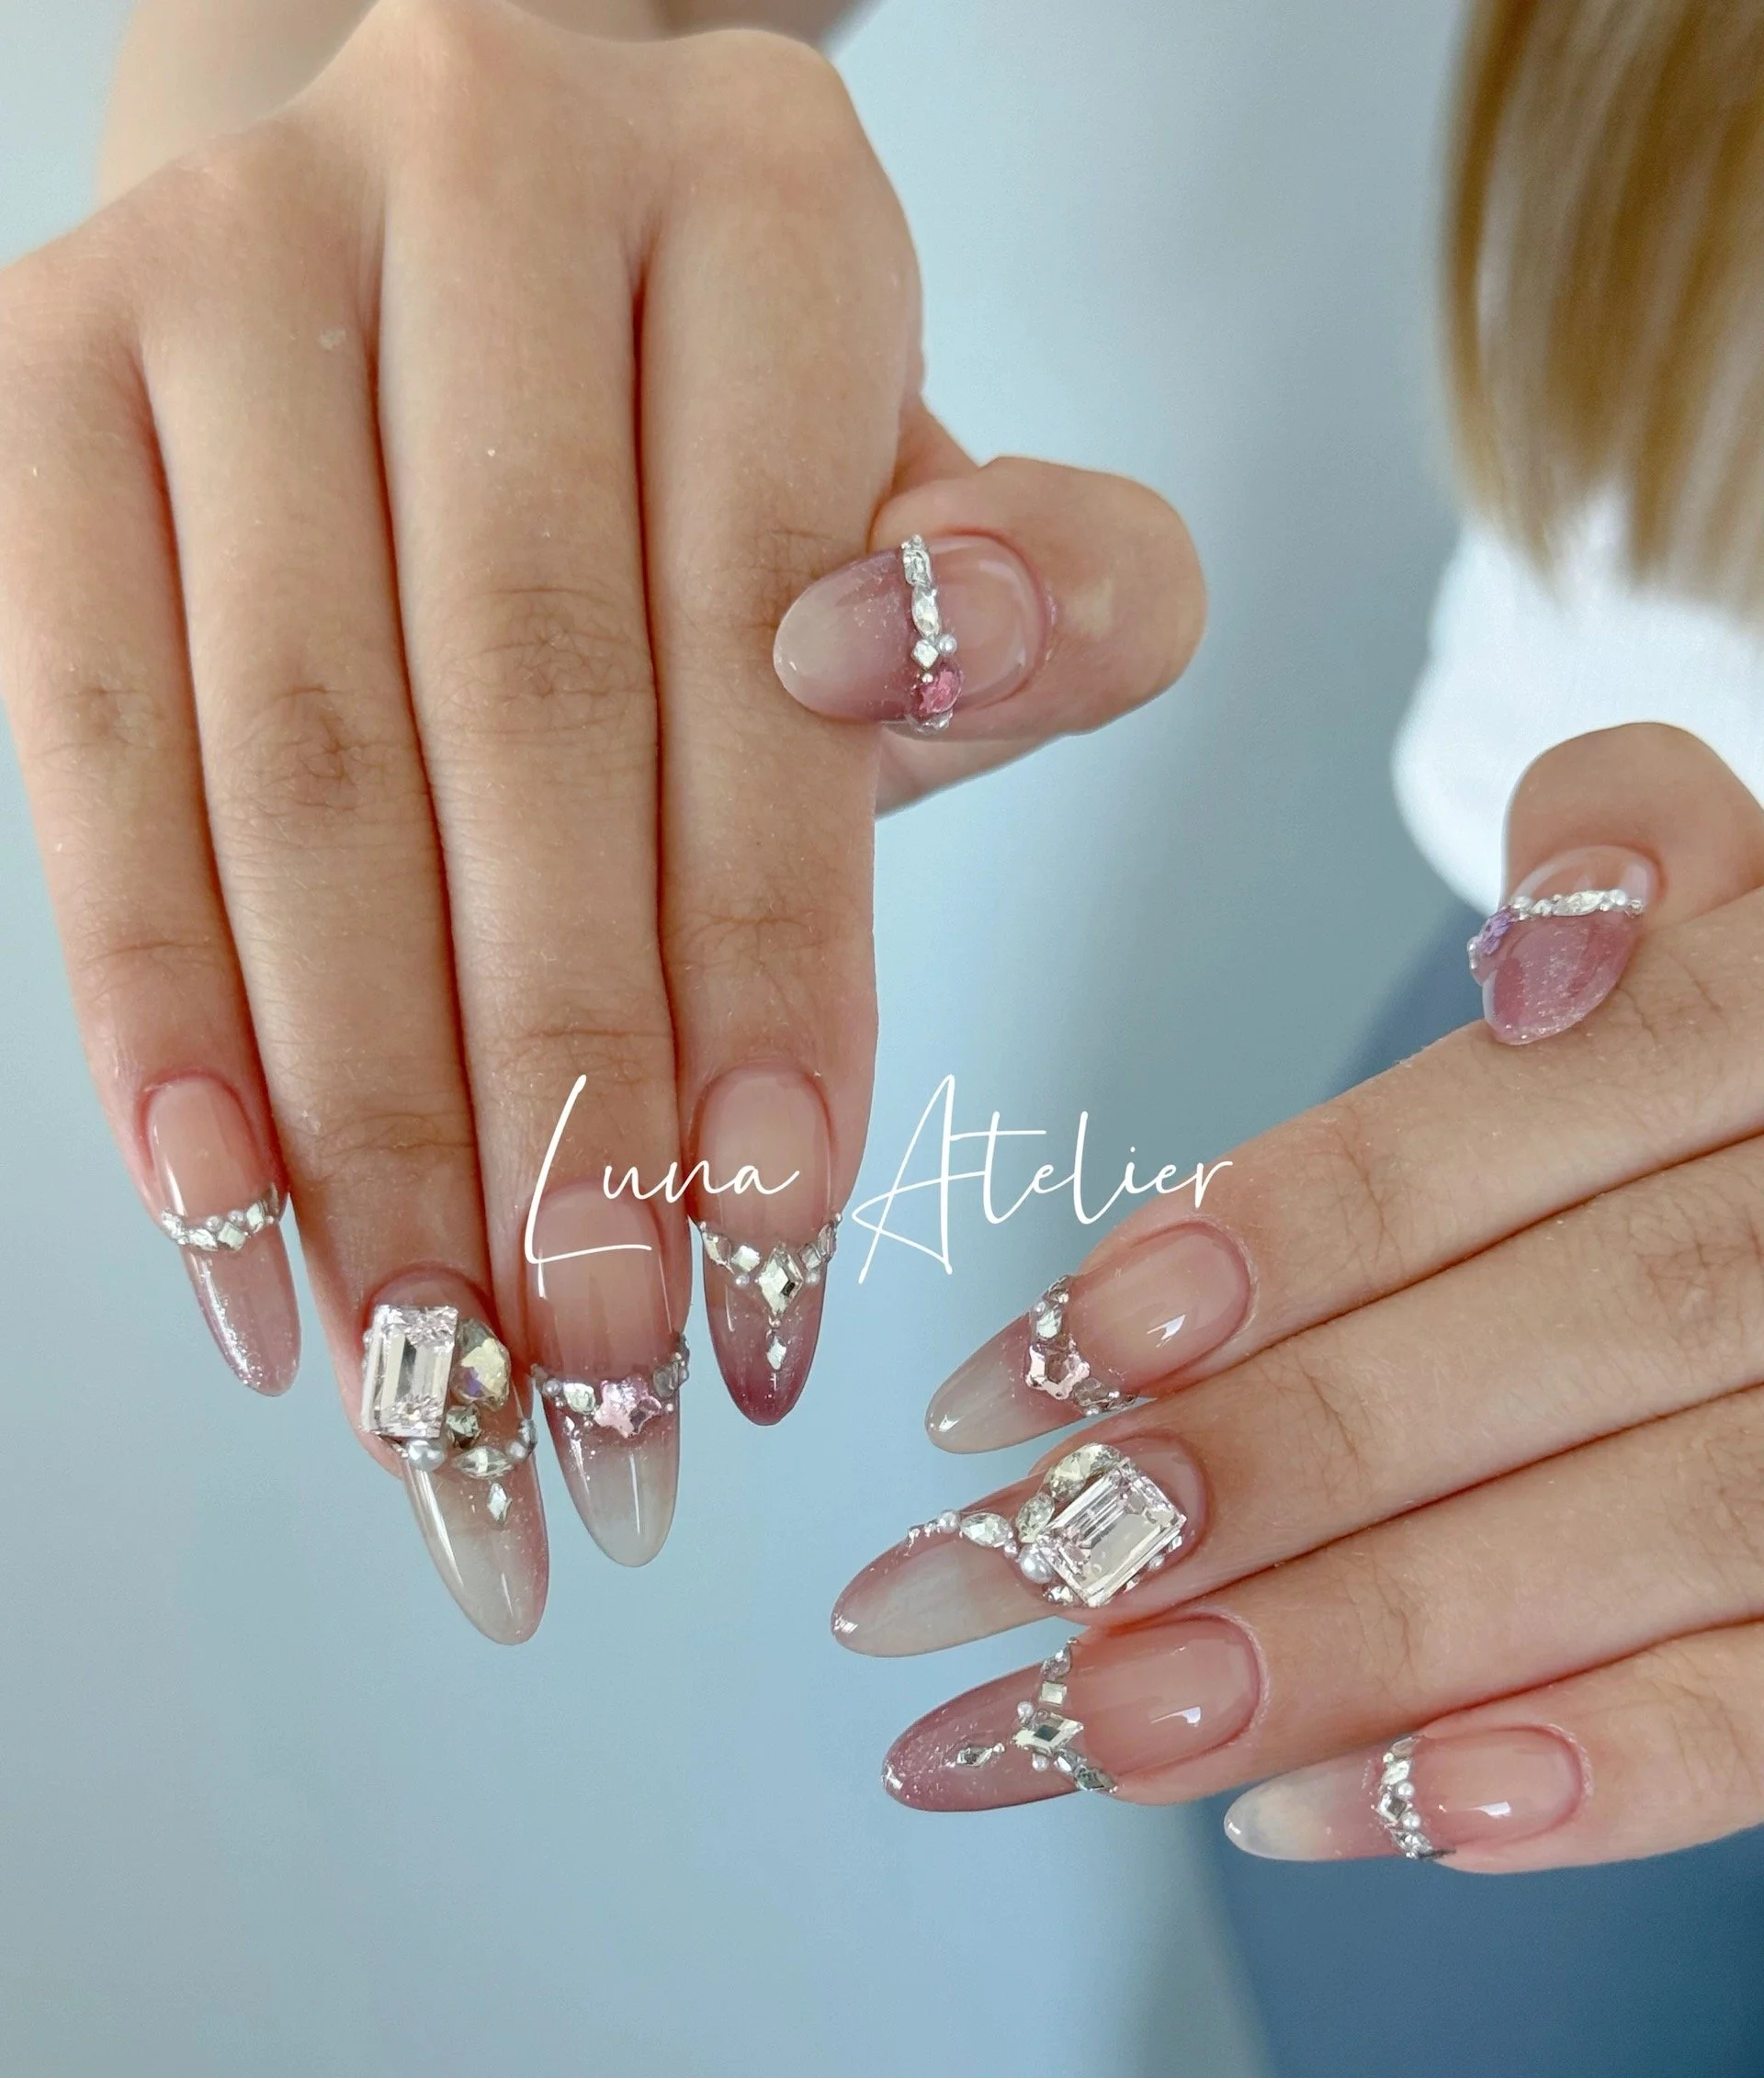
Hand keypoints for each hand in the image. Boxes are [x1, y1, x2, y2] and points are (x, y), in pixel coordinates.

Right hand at [0, 0, 1199, 1638]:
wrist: (457, 307)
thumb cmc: (740, 479)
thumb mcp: (952, 525)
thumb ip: (1056, 602)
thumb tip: (917, 638)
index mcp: (759, 192)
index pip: (765, 617)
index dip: (769, 945)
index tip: (771, 1231)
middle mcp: (482, 163)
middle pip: (516, 705)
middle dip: (557, 1082)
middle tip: (600, 1363)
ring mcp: (229, 259)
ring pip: (291, 754)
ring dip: (361, 1110)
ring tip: (434, 1370)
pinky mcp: (40, 376)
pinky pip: (81, 734)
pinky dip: (157, 1007)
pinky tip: (232, 1227)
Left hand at [846, 722, 1763, 1871]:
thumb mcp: (1736, 908)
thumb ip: (1631, 861)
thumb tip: (1536, 956)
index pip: (1509, 1118)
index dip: (1261, 1243)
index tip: (1016, 1379)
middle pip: (1558, 1341)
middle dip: (1256, 1470)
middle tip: (981, 1580)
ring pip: (1650, 1531)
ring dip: (1352, 1646)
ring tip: (1097, 1725)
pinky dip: (1572, 1777)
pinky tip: (1316, 1817)